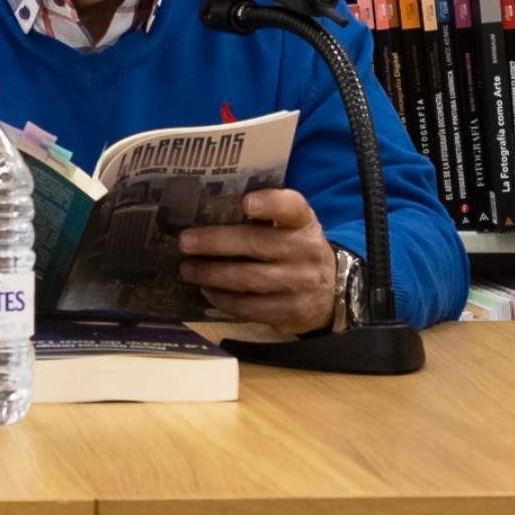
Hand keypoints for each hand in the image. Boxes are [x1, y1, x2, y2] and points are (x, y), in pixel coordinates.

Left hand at [178, 188, 336, 335]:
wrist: (330, 291)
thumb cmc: (295, 250)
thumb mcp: (292, 227)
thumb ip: (266, 216)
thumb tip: (210, 209)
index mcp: (304, 223)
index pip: (292, 208)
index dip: (271, 203)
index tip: (246, 202)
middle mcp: (305, 251)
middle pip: (256, 244)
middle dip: (215, 243)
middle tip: (185, 242)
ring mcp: (299, 284)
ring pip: (248, 279)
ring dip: (212, 274)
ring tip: (188, 269)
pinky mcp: (289, 312)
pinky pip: (250, 308)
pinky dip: (224, 300)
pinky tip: (207, 291)